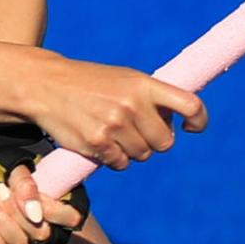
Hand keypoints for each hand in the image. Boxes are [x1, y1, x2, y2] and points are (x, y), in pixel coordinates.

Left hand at [0, 126, 82, 243]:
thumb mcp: (11, 167)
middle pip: (43, 235)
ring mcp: (25, 243)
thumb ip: (26, 186)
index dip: (52, 210)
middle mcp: (45, 227)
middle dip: (17, 212)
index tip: (27, 191)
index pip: (71, 218)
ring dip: (2, 223)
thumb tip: (35, 215)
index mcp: (57, 203)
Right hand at [15, 56, 205, 171]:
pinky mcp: (98, 144)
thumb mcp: (123, 79)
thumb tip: (179, 124)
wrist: (45, 85)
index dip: (199, 120)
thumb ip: (150, 97)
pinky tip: (100, 142)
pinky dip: (113, 158)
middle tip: (135, 130)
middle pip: (165, 142)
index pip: (189, 104)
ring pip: (142, 155)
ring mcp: (115, 125)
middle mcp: (132, 104)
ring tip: (112, 132)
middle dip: (154, 141)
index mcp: (143, 84)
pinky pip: (121, 164)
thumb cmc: (90, 83)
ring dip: (131, 150)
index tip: (193, 128)